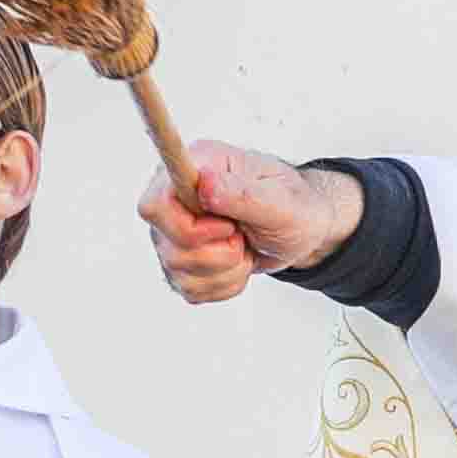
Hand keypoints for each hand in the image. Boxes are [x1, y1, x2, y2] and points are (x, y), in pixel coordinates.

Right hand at [144, 142, 361, 305]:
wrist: (302, 229)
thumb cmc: (294, 205)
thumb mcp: (281, 200)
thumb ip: (242, 193)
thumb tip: (203, 183)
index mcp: (194, 167)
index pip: (155, 204)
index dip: (188, 227)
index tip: (228, 227)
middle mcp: (174, 199)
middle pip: (168, 245)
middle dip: (218, 252)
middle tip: (244, 235)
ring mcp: (172, 233)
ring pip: (179, 271)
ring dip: (227, 269)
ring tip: (245, 247)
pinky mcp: (181, 263)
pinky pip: (192, 290)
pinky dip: (226, 284)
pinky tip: (239, 262)